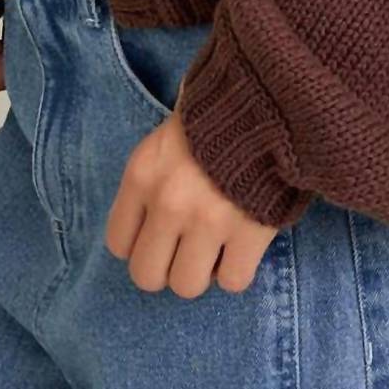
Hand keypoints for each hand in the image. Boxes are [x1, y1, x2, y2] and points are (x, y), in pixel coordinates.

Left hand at [105, 100, 277, 296]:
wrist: (270, 102)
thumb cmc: (213, 119)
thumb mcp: (165, 141)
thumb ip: (151, 182)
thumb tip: (148, 226)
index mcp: (142, 177)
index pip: (118, 243)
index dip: (141, 246)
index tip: (161, 236)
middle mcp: (168, 204)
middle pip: (147, 276)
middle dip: (167, 269)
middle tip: (188, 251)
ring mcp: (208, 221)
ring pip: (187, 286)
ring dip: (204, 273)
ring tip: (218, 249)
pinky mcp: (250, 232)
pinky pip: (233, 282)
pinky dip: (239, 271)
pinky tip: (243, 247)